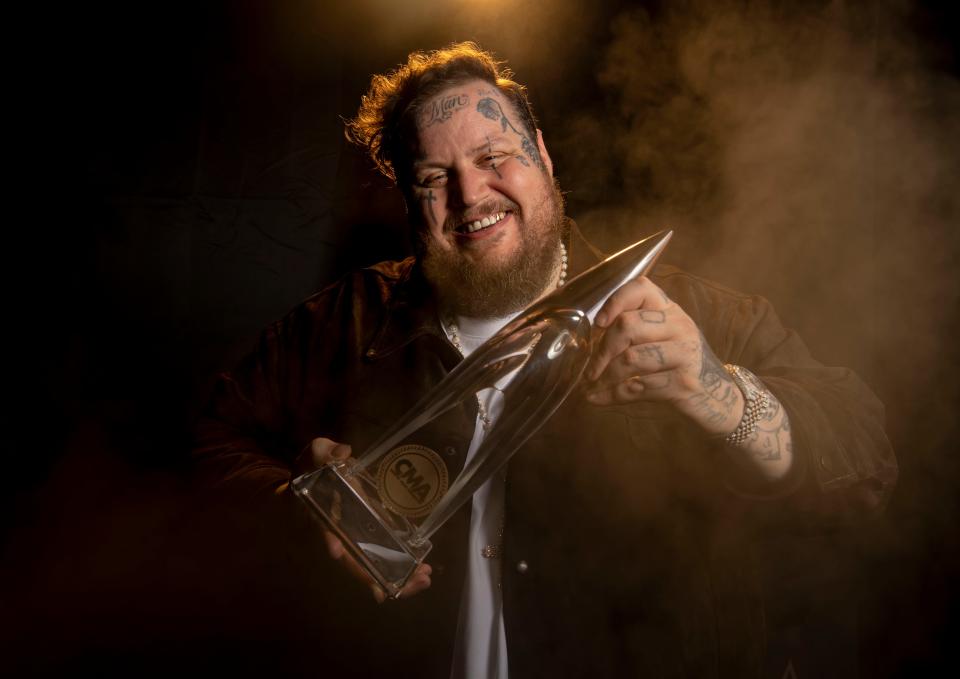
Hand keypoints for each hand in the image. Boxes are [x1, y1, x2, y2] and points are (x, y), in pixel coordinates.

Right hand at [297, 437, 432, 602]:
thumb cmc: (313, 468)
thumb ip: (325, 451)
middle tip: (408, 578)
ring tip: (424, 578)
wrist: (311, 481)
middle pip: (353, 561)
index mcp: (321, 514)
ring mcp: (354, 539)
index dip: (329, 538)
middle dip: (376, 575)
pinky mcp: (368, 538)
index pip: (324, 528)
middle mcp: (337, 534)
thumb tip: (341, 452)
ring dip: (396, 577)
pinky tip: (421, 572)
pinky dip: (400, 569)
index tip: (335, 550)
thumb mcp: (317, 453)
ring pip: (370, 567)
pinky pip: (382, 558)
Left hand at [582, 276, 744, 436]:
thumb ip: (635, 332)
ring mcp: (685, 354)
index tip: (598, 324)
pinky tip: (601, 400)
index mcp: (670, 310)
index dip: (615, 301)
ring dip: (605, 377)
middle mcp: (680, 326)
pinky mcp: (684, 383)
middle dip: (601, 352)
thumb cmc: (679, 366)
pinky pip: (638, 386)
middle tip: (589, 371)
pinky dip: (614, 395)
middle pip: (628, 326)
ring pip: (631, 358)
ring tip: (591, 388)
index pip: (642, 288)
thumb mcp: (663, 340)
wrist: (718, 398)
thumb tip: (589, 341)